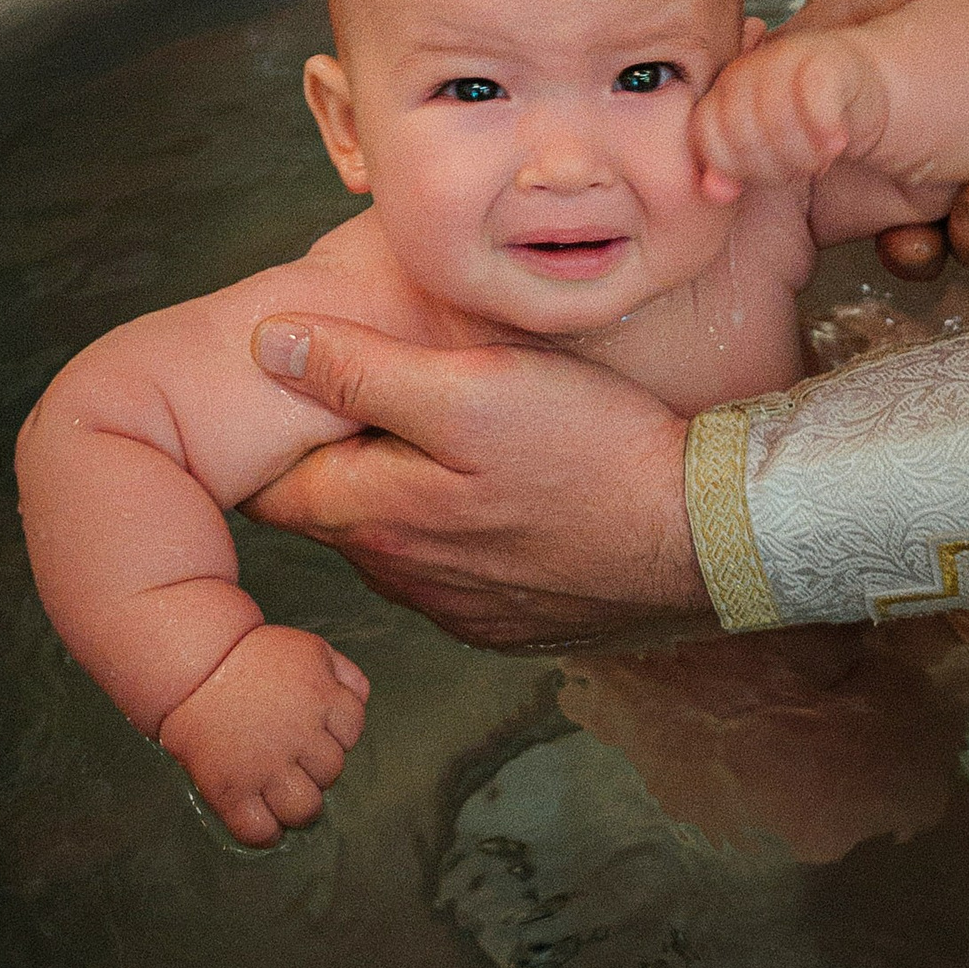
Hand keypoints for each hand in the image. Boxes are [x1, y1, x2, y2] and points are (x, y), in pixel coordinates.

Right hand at [160, 622, 367, 846]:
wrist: (193, 666)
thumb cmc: (252, 657)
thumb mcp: (309, 649)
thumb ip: (342, 673)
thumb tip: (359, 700)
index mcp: (321, 699)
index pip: (352, 732)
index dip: (337, 734)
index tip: (318, 734)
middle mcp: (299, 735)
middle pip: (331, 773)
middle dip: (317, 770)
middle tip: (295, 762)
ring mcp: (265, 766)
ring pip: (305, 809)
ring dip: (299, 807)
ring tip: (284, 797)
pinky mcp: (231, 790)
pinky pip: (259, 831)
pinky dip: (265, 834)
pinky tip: (264, 822)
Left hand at [242, 315, 708, 650]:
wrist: (701, 535)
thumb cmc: (590, 450)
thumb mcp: (470, 386)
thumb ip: (361, 371)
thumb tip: (266, 346)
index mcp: (374, 519)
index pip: (270, 487)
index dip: (269, 434)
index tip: (285, 393)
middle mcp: (402, 579)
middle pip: (332, 512)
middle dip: (334, 459)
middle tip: (365, 396)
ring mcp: (457, 608)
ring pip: (393, 542)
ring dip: (400, 495)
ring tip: (442, 437)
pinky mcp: (508, 621)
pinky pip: (454, 570)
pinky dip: (457, 530)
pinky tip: (500, 491)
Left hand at [693, 21, 885, 196]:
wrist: (855, 81)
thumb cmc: (800, 119)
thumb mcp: (759, 146)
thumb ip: (729, 168)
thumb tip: (715, 194)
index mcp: (722, 90)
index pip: (707, 137)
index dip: (734, 168)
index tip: (761, 175)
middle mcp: (747, 70)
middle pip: (744, 136)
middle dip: (772, 169)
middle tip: (796, 171)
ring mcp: (785, 61)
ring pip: (779, 123)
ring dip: (803, 157)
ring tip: (817, 160)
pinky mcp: (826, 63)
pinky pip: (817, 104)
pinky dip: (826, 132)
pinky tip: (837, 144)